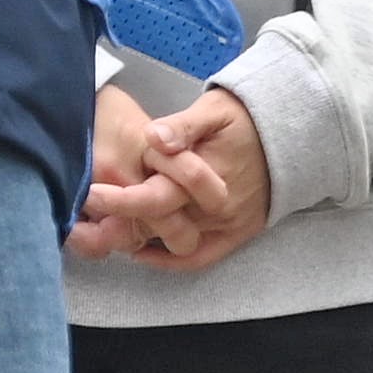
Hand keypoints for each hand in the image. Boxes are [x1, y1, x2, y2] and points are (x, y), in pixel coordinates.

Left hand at [70, 79, 272, 272]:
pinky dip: (169, 261)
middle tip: (83, 219)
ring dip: (138, 240)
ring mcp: (228, 225)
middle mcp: (218, 208)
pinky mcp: (237, 235)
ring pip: (173, 244)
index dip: (119, 198)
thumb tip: (154, 138)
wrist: (288, 133)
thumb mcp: (212, 111)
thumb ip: (181, 126)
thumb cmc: (242, 119)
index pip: (156, 196)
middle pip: (159, 224)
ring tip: (104, 230)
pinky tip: (141, 252)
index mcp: (209, 175)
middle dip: (118, 222)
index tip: (89, 193)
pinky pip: (200, 259)